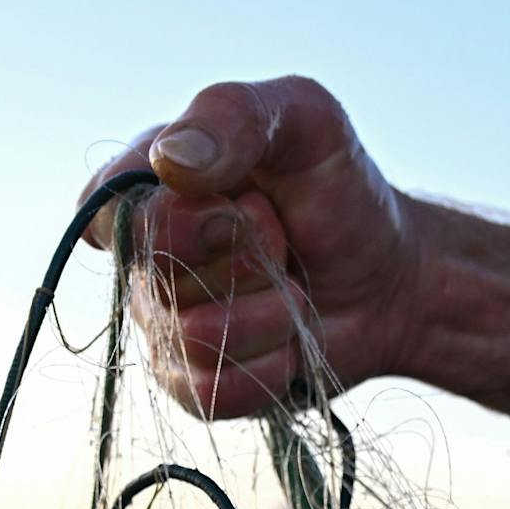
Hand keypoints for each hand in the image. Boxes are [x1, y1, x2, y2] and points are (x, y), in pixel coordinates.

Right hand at [82, 76, 420, 417]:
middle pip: (162, 281)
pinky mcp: (194, 384)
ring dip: (269, 318)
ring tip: (294, 290)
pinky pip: (212, 394)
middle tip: (283, 243)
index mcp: (147, 183)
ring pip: (193, 341)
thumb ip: (234, 115)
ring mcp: (163, 325)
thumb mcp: (305, 120)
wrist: (393, 280)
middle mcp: (142, 257)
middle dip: (248, 264)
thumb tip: (172, 163)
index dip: (190, 222)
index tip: (252, 203)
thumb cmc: (341, 192)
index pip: (116, 215)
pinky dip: (269, 369)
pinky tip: (289, 341)